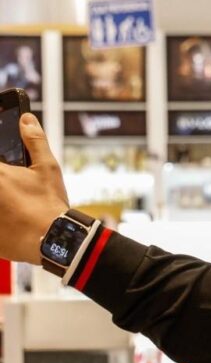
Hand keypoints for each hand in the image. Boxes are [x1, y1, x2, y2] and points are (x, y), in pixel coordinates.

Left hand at [0, 114, 67, 263]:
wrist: (53, 242)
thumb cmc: (49, 206)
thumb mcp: (47, 168)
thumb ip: (35, 141)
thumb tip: (26, 120)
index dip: (2, 169)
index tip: (7, 173)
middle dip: (2, 187)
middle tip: (11, 192)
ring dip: (1, 202)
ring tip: (11, 208)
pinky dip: (0, 219)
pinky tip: (10, 220)